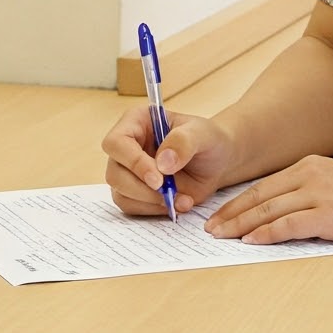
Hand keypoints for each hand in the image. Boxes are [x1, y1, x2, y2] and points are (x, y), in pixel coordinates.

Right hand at [101, 105, 233, 217]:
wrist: (217, 163)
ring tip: (182, 199)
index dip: (133, 162)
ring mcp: (128, 171)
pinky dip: (155, 210)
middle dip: (142, 189)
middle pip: (114, 174)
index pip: (117, 142)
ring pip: (121, 194)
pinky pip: (133, 207)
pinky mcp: (135, 193)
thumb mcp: (203, 134)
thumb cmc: (208, 141)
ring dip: (150, 202)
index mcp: (136, 122)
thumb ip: (183, 142)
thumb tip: (162, 163)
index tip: (158, 178)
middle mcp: (126, 147)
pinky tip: (178, 203)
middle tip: (169, 193)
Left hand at [205, 155, 332, 245]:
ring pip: (268, 210)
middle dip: (230, 215)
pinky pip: (288, 225)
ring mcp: (318, 194)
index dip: (237, 203)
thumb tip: (283, 217)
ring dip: (241, 225)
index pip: (263, 186)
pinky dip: (266, 234)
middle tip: (209, 229)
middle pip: (259, 197)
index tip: (219, 216)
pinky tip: (251, 242)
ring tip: (222, 238)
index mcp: (309, 166)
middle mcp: (310, 176)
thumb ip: (310, 194)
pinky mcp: (329, 215)